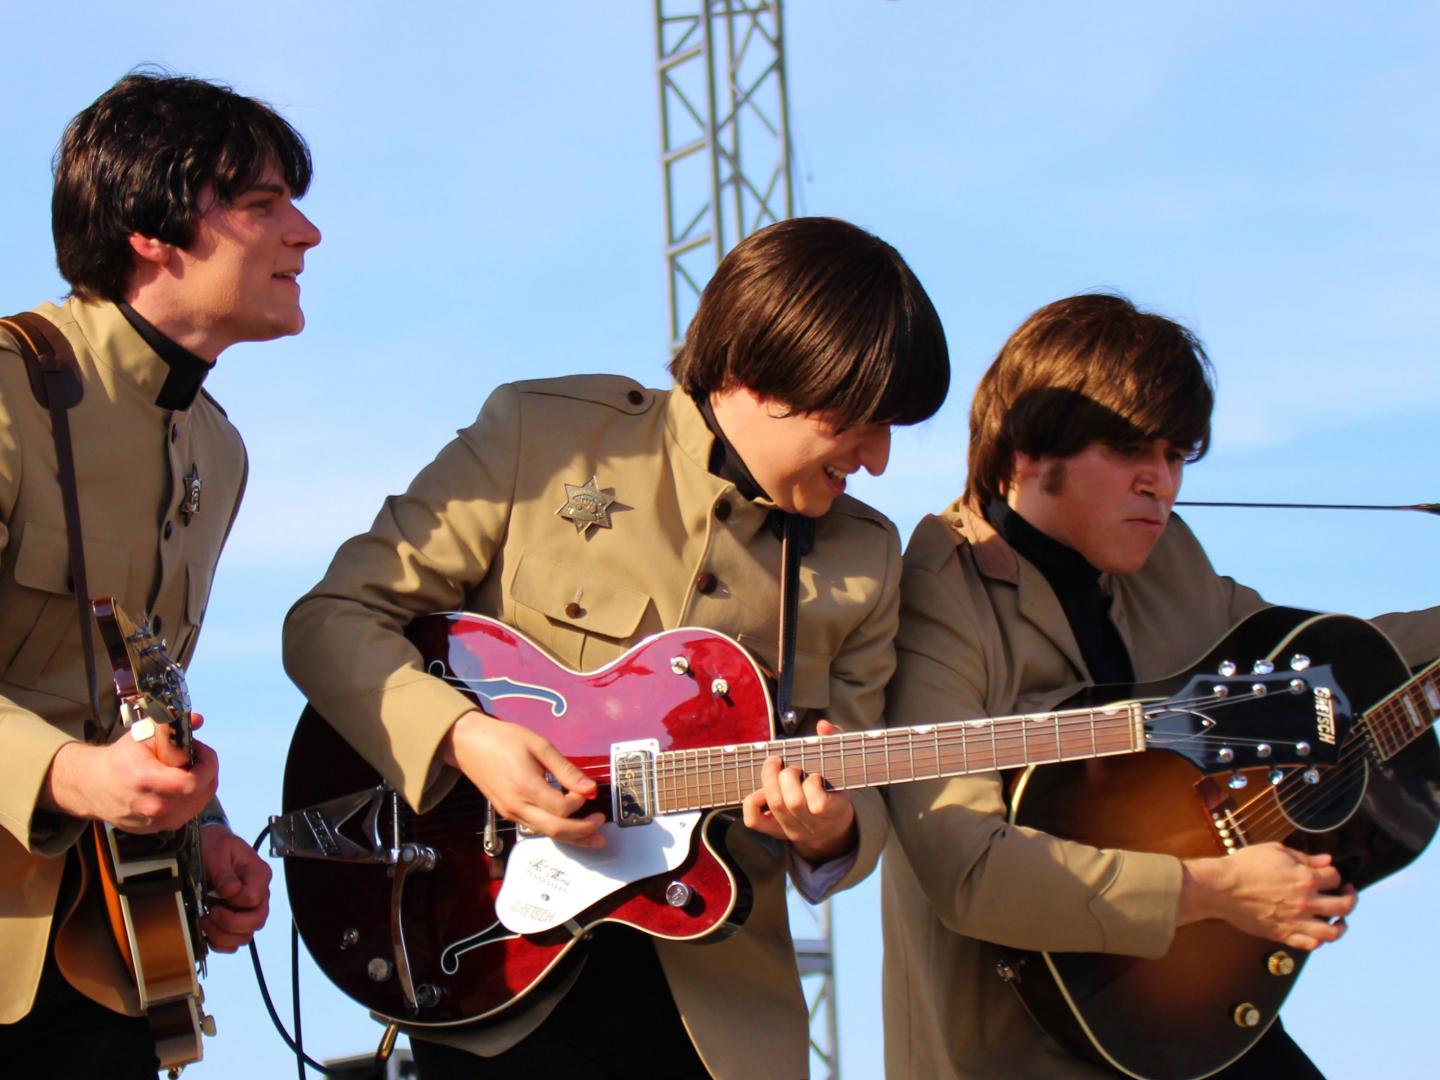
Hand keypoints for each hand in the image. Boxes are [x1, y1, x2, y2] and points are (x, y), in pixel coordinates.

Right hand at [39, 723, 218, 833]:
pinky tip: (182, 783)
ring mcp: (155, 822)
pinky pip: (188, 813)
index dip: (207, 765)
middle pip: (200, 793)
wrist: (92, 786)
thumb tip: (198, 719)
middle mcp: (152, 806)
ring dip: (202, 784)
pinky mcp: (157, 829)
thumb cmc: (119, 759)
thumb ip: (172, 726)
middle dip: (206, 770)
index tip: (201, 750)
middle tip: (197, 756)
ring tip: (188, 768)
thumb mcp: (142, 734)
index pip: (192, 783)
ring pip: (198, 804)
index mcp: (146, 781)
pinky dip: (193, 797)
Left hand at [199, 826, 271, 951]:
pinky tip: (208, 931)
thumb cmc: (215, 845)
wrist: (208, 845)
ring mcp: (248, 909)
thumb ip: (224, 872)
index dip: (235, 901)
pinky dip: (220, 943)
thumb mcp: (218, 851)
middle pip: (256, 921)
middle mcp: (259, 894)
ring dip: (222, 935)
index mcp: (258, 875)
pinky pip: (234, 943)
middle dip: (229, 923)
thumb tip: (230, 891)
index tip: (215, 894)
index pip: (254, 898)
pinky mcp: (236, 920)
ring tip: (206, 920)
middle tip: (211, 913)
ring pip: (245, 937)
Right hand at [441, 710, 603, 846]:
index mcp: (526, 786)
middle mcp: (517, 806)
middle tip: (602, 823)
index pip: (562, 808)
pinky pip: (536, 828)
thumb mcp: (539, 745)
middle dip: (583, 832)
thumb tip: (590, 788)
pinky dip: (556, 829)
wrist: (468, 743)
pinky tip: (569, 825)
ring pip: (546, 833)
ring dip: (572, 837)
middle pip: (556, 830)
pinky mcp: (507, 813)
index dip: (580, 801)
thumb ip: (566, 769)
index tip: (588, 789)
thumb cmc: (504, 739)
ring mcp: (511, 813)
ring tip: (594, 835)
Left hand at [741, 719, 856, 863]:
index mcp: (834, 810)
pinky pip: (754, 820)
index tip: (815, 774)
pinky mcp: (774, 830)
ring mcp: (792, 829)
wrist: (830, 825)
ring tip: (776, 767)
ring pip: (775, 806)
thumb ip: (834, 742)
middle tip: (791, 767)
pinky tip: (761, 788)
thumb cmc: (833, 789)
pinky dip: (752, 801)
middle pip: (793, 802)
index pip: (820, 805)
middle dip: (788, 777)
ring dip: (771, 780)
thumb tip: (823, 726)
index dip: (813, 785)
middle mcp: (812, 824)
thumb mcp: (840, 768)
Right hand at [1179, 842, 1356, 950]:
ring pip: (1333, 932)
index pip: (1335, 877)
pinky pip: (1310, 944)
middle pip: (1345, 905)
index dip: (1334, 873)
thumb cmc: (1243, 866)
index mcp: (1305, 878)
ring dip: (1342, 926)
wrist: (1220, 888)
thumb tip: (1326, 861)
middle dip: (1350, 897)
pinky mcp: (1283, 934)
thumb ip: (1304, 857)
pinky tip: (1317, 931)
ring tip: (1340, 920)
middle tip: (1347, 893)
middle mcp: (1306, 902)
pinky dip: (1319, 940)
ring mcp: (1296, 921)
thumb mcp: (1275, 851)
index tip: (1328, 873)